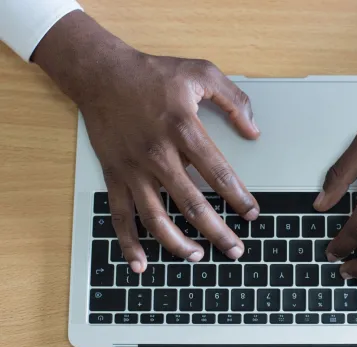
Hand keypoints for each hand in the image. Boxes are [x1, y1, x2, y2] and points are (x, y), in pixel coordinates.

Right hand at [34, 11, 259, 271]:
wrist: (101, 74)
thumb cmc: (154, 74)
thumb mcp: (201, 72)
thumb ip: (233, 100)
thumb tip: (254, 130)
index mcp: (184, 129)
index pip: (218, 173)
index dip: (239, 197)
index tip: (253, 214)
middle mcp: (158, 155)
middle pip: (192, 204)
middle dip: (218, 232)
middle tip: (236, 250)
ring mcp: (134, 169)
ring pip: (156, 217)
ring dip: (178, 243)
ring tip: (199, 257)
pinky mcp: (114, 176)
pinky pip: (120, 216)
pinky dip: (128, 243)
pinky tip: (140, 264)